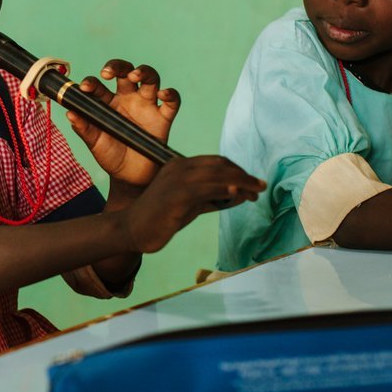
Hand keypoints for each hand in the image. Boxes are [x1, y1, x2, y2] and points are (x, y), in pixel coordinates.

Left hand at [67, 60, 179, 186]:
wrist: (130, 178)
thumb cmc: (110, 156)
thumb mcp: (94, 143)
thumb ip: (83, 128)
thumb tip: (70, 113)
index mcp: (108, 102)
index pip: (100, 85)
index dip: (92, 82)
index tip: (85, 88)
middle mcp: (128, 99)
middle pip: (126, 72)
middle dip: (118, 66)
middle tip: (107, 73)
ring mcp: (147, 106)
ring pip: (150, 79)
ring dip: (144, 72)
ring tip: (134, 75)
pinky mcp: (163, 118)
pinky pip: (172, 101)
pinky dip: (170, 94)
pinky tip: (162, 94)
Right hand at [118, 155, 264, 253]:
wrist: (132, 229)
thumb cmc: (161, 218)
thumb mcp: (191, 205)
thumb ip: (214, 199)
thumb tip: (241, 194)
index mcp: (180, 165)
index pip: (216, 162)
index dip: (238, 171)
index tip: (252, 183)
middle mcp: (179, 167)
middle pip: (220, 165)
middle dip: (244, 175)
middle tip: (260, 187)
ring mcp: (177, 180)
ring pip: (217, 175)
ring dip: (241, 182)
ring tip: (255, 193)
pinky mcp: (176, 195)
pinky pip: (205, 189)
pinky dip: (224, 189)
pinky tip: (237, 194)